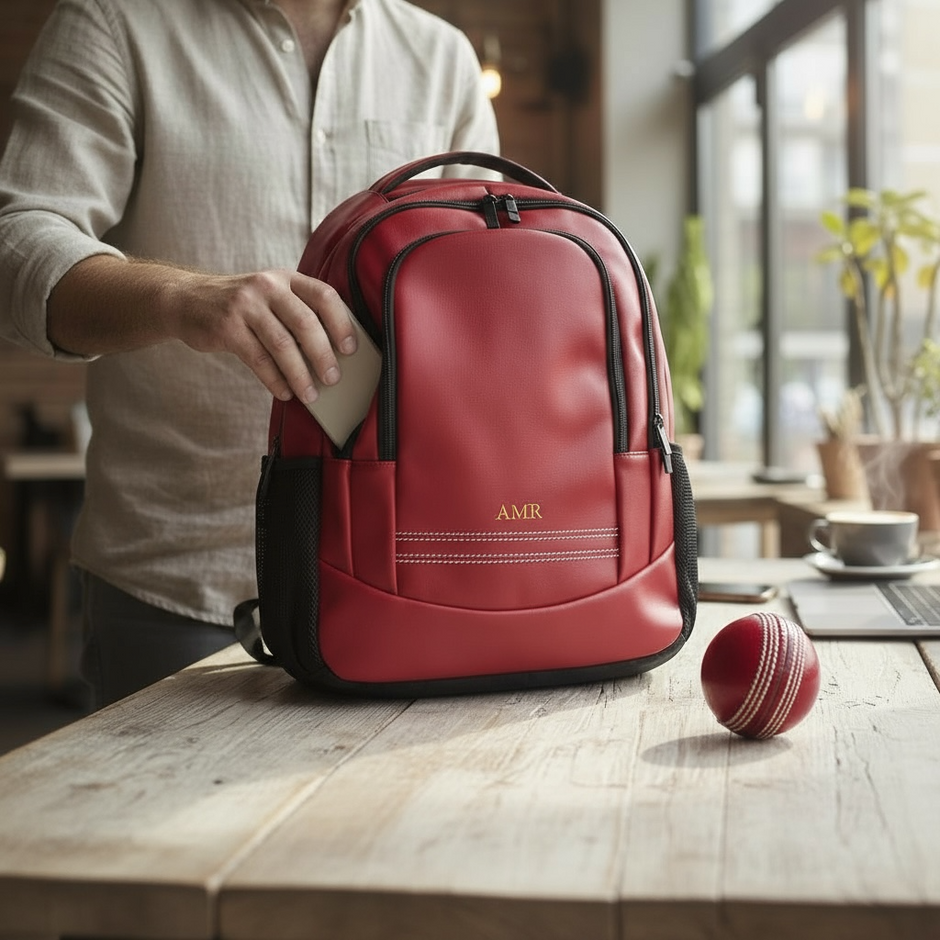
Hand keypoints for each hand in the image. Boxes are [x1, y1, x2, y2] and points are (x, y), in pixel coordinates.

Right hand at [48, 257, 359, 404]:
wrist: (186, 300)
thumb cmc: (242, 306)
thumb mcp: (270, 297)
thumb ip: (298, 314)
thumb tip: (335, 355)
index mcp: (286, 278)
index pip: (324, 295)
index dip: (342, 322)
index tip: (351, 349)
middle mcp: (267, 286)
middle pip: (305, 323)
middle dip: (323, 355)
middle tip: (334, 379)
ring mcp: (244, 305)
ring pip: (282, 345)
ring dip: (300, 374)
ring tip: (311, 394)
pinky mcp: (226, 327)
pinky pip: (258, 359)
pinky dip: (274, 379)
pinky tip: (285, 392)